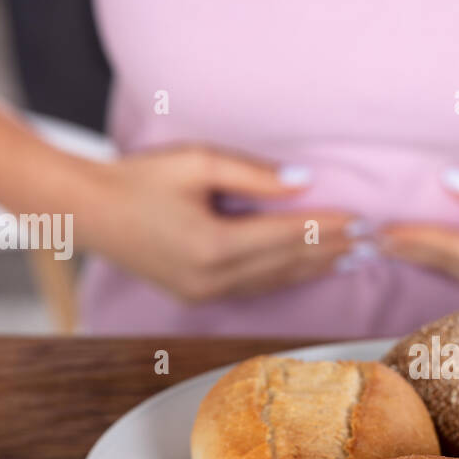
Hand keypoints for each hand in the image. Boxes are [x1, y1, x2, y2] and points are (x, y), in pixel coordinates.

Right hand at [76, 145, 356, 301]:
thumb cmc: (139, 177)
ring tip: (353, 257)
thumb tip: (305, 183)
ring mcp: (205, 293)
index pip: (286, 236)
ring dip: (315, 268)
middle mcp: (212, 278)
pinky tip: (309, 268)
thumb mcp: (197, 162)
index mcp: (213, 245)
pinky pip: (256, 288)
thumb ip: (254, 174)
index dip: (327, 226)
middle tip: (373, 240)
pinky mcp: (198, 296)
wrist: (86, 211)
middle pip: (287, 263)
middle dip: (332, 250)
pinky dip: (287, 277)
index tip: (363, 218)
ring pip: (275, 282)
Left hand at [380, 168, 458, 298]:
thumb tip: (447, 181)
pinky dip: (454, 256)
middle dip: (409, 249)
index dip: (412, 235)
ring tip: (391, 240)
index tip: (374, 225)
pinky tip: (440, 247)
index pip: (452, 252)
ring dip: (428, 255)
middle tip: (363, 236)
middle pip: (450, 268)